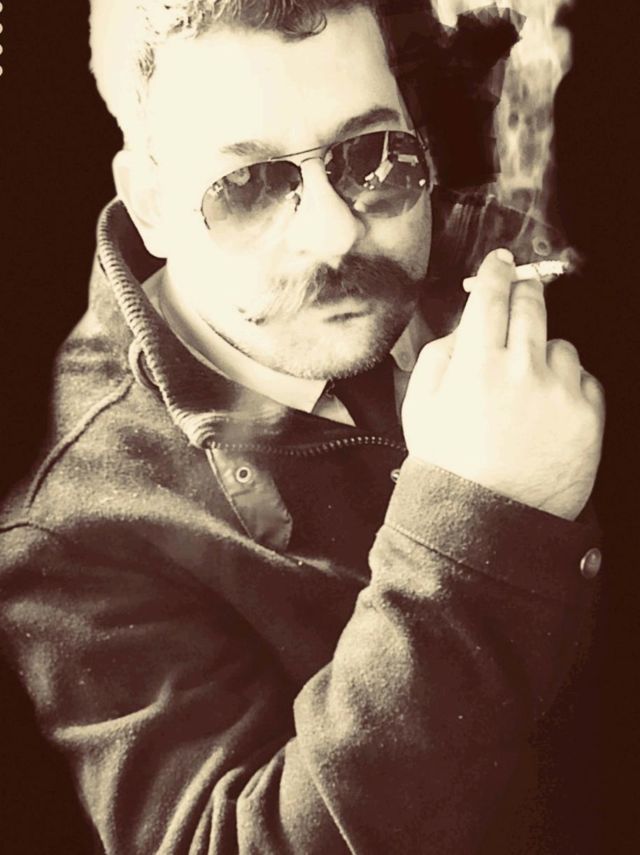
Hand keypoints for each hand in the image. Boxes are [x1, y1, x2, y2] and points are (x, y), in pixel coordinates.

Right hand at [402, 249, 604, 519]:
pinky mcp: (588, 414)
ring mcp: (560, 391)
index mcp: (475, 365)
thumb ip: (436, 359)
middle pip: (531, 306)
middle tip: (519, 297)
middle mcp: (521, 369)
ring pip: (560, 344)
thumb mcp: (419, 411)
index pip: (491, 298)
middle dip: (525, 293)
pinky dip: (567, 385)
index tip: (502, 262)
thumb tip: (461, 332)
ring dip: (544, 351)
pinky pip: (583, 378)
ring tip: (526, 388)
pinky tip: (546, 411)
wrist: (491, 524)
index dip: (497, 272)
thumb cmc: (450, 468)